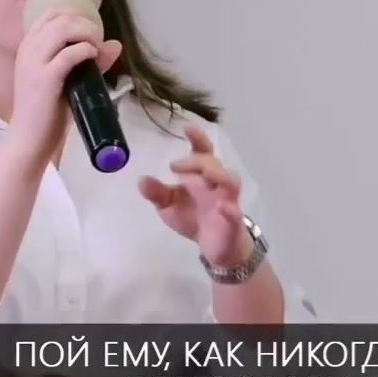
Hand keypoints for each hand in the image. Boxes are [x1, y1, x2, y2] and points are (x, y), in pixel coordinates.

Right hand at [7, 7, 123, 162]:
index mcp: (29, 46)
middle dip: (86, 24)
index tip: (92, 32)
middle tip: (98, 42)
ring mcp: (34, 62)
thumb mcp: (67, 79)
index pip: (51, 13)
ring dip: (87, 33)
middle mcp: (28, 48)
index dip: (77, 15)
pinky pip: (68, 54)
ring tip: (96, 49)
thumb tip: (115, 44)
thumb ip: (88, 61)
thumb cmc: (47, 110)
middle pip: (60, 16)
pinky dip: (86, 51)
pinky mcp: (44, 78)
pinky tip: (93, 59)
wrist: (28, 138)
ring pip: (63, 28)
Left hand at [139, 126, 251, 267]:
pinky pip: (236, 213)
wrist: (215, 248)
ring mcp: (228, 201)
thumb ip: (157, 193)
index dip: (198, 140)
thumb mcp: (169, 206)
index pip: (203, 153)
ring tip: (203, 174)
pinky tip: (223, 208)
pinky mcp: (233, 222)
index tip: (187, 128)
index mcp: (203, 177)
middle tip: (176, 166)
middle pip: (213, 164)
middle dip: (197, 161)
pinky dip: (231, 209)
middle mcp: (217, 184)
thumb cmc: (193, 219)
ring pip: (231, 181)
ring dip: (218, 174)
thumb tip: (142, 179)